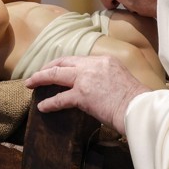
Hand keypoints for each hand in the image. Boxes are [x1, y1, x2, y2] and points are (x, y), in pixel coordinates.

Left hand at [26, 55, 148, 135]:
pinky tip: (42, 106)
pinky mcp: (82, 95)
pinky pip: (60, 98)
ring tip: (30, 84)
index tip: (56, 68)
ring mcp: (85, 79)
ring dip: (40, 79)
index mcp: (104, 60)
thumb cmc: (135, 100)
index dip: (64, 64)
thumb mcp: (121, 79)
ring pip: (56, 74)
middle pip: (63, 62)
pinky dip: (49, 102)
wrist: (138, 108)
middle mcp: (92, 65)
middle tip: (37, 74)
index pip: (78, 59)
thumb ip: (106, 77)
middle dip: (48, 68)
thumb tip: (97, 87)